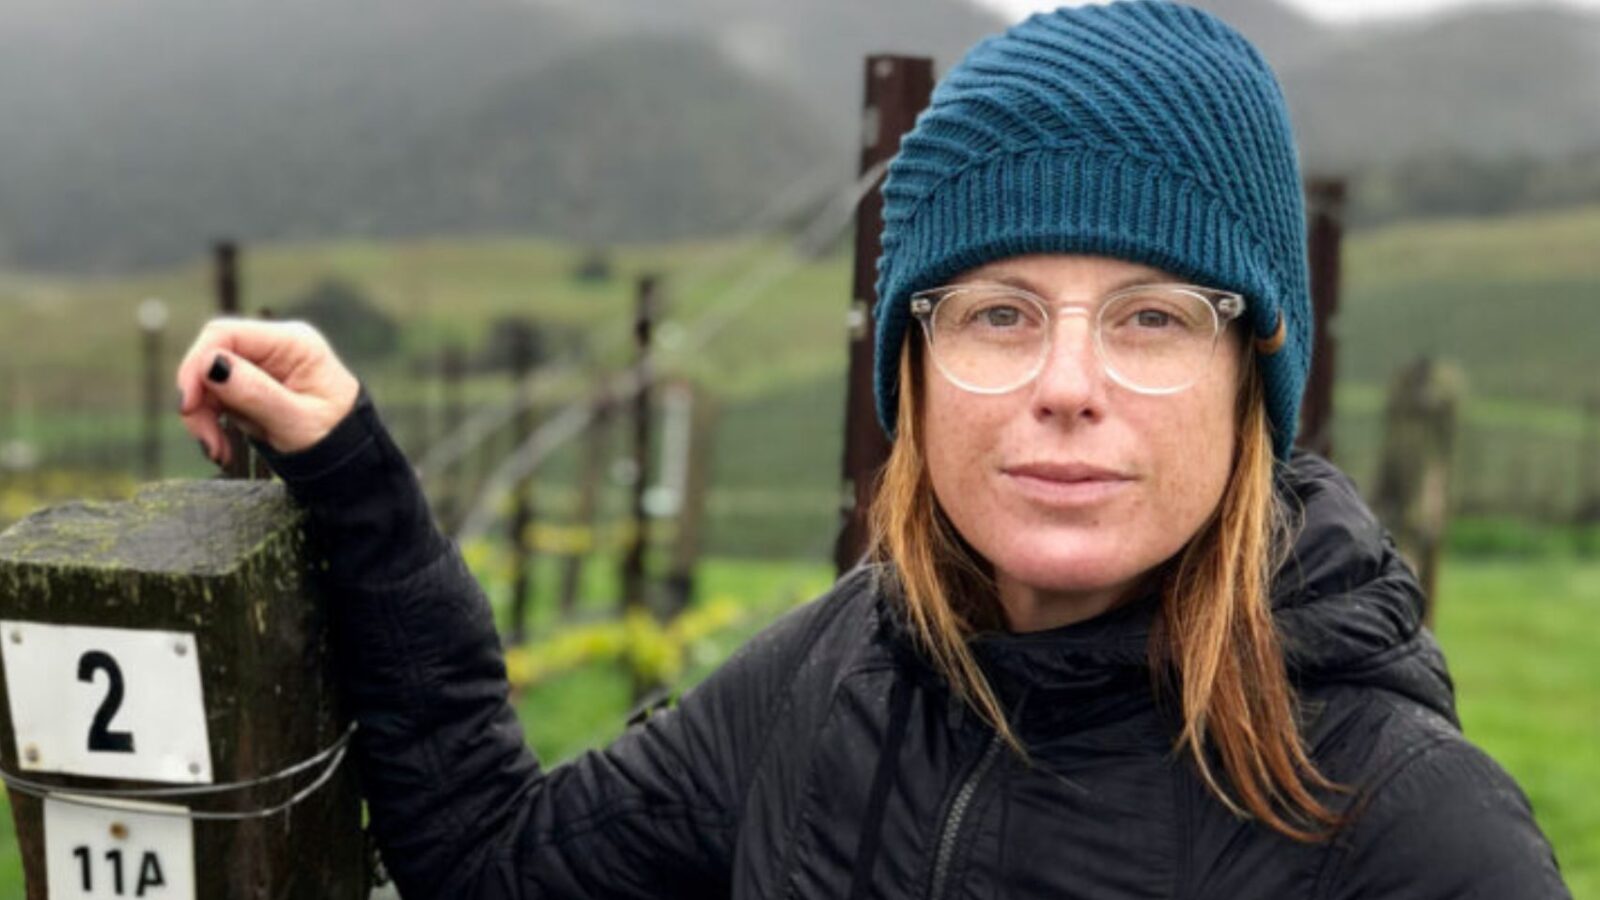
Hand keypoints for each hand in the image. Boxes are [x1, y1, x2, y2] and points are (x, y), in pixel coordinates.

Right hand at [175, 318, 360, 468]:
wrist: (348, 460)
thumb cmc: (335, 439)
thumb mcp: (297, 422)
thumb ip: (255, 393)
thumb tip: (211, 364)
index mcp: (293, 343)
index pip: (226, 334)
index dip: (198, 364)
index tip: (188, 405)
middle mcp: (275, 347)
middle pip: (211, 357)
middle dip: (200, 400)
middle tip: (208, 442)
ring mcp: (262, 366)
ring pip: (208, 381)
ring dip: (204, 418)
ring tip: (221, 454)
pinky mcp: (251, 386)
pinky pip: (216, 398)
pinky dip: (211, 423)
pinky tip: (224, 451)